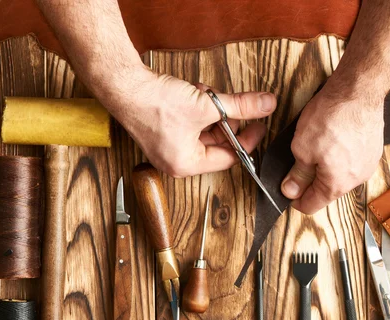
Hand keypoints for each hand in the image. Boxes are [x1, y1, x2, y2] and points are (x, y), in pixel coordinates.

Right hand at [102, 65, 276, 176]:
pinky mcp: (163, 130)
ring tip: (208, 93)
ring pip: (205, 129)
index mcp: (186, 164)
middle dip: (227, 120)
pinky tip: (196, 92)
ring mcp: (168, 146)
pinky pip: (191, 123)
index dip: (247, 139)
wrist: (123, 85)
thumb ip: (241, 106)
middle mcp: (176, 160)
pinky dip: (198, 107)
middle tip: (234, 104)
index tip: (258, 124)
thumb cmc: (154, 103)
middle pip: (217, 143)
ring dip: (212, 110)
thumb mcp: (207, 106)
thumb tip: (265, 106)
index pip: (229, 158)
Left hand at [281, 84, 383, 213]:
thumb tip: (290, 190)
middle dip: (310, 182)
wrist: (358, 90)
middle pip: (328, 191)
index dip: (296, 200)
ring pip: (340, 174)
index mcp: (337, 184)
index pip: (312, 205)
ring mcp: (368, 163)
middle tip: (296, 164)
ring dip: (326, 167)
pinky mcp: (373, 148)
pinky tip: (332, 139)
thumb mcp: (302, 148)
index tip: (287, 190)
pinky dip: (340, 155)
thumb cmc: (332, 117)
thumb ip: (297, 174)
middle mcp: (356, 179)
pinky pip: (352, 160)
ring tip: (315, 147)